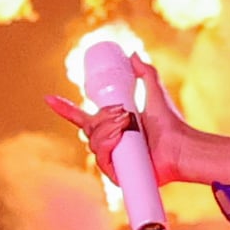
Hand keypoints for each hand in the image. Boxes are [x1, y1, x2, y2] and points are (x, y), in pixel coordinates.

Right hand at [46, 50, 179, 177]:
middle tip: (125, 114)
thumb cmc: (171, 124)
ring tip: (127, 126)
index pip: (82, 118)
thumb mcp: (155, 92)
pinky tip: (119, 140)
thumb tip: (132, 54)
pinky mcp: (116, 175)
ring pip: (94, 142)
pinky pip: (101, 159)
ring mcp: (112, 160)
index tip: (49, 98)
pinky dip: (108, 146)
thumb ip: (145, 73)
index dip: (64, 109)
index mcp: (112, 126)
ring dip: (108, 130)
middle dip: (103, 118)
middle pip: (88, 129)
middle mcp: (110, 143)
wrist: (181, 147)